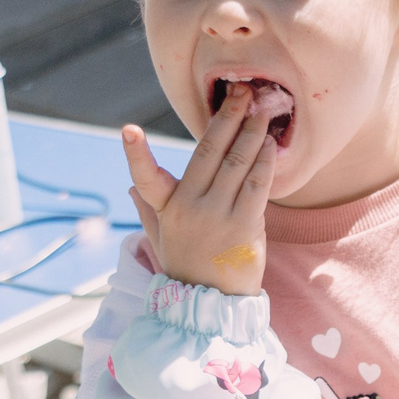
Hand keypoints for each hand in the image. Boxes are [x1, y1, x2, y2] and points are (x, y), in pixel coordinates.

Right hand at [122, 83, 275, 295]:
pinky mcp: (245, 226)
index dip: (135, 155)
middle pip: (209, 153)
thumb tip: (129, 187)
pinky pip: (257, 185)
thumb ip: (148, 210)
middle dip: (227, 118)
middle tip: (242, 91)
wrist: (212, 307)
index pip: (146, 178)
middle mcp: (189, 208)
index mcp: (167, 209)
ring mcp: (217, 216)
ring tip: (263, 110)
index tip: (128, 130)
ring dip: (252, 132)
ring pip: (237, 163)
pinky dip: (264, 161)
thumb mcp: (161, 240)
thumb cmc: (187, 268)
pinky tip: (270, 144)